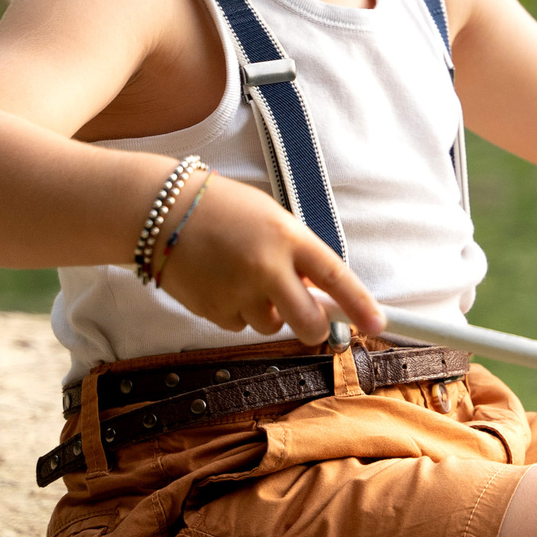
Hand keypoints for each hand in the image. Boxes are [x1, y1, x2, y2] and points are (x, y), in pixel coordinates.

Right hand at [147, 173, 383, 342]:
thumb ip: (298, 254)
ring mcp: (237, 292)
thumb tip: (324, 294)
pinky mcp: (211, 309)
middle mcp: (266, 268)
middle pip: (308, 323)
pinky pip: (238, 325)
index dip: (361, 304)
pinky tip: (220, 281)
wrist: (158, 210)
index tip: (379, 322)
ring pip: (270, 326)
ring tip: (243, 276)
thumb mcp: (271, 218)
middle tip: (311, 320)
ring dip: (267, 312)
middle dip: (315, 328)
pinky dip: (236, 311)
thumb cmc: (222, 208)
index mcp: (288, 237)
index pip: (336, 277)